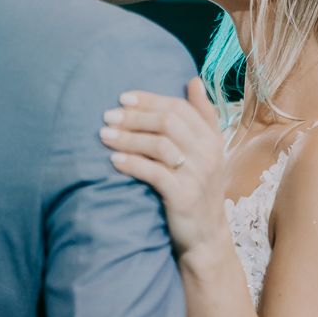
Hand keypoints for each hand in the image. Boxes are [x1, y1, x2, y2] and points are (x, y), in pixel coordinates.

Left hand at [100, 78, 229, 262]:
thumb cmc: (199, 188)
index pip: (180, 108)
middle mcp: (209, 153)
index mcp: (213, 138)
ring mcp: (198, 175)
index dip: (150, 100)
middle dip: (135, 117)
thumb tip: (193, 80)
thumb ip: (202, 116)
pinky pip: (153, 172)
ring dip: (128, 137)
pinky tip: (114, 161)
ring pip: (159, 145)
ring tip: (104, 136)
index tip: (123, 98)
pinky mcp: (184, 196)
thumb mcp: (207, 151)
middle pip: (168, 122)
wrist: (206, 236)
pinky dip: (131, 163)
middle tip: (108, 116)